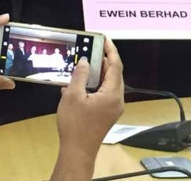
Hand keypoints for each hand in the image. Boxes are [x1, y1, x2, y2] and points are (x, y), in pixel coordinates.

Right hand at [52, 38, 124, 180]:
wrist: (77, 151)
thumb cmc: (75, 125)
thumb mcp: (72, 96)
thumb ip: (79, 76)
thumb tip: (84, 61)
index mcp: (112, 93)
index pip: (116, 66)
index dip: (111, 51)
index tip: (105, 39)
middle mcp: (117, 99)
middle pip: (114, 74)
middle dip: (104, 61)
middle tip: (93, 49)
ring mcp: (114, 107)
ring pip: (109, 84)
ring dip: (98, 74)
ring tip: (85, 64)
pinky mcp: (108, 113)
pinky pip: (104, 93)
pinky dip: (95, 85)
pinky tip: (80, 83)